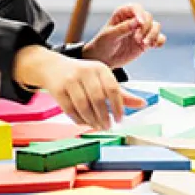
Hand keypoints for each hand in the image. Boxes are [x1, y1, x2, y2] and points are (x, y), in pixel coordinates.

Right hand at [15, 47, 145, 129]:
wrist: (52, 67)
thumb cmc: (83, 76)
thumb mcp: (103, 79)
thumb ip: (122, 93)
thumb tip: (142, 104)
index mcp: (100, 68)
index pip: (113, 89)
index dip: (118, 106)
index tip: (120, 119)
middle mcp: (85, 72)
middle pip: (98, 99)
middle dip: (104, 116)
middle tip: (108, 127)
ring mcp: (70, 80)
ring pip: (83, 106)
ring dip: (92, 120)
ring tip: (98, 127)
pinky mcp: (58, 89)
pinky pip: (70, 109)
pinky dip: (79, 120)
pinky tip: (85, 123)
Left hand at [83, 4, 165, 67]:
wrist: (104, 59)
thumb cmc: (103, 44)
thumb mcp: (109, 36)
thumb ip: (123, 28)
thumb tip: (137, 22)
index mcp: (123, 14)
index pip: (136, 8)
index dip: (140, 14)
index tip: (140, 24)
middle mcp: (134, 20)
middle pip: (148, 17)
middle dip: (145, 28)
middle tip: (138, 40)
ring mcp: (141, 30)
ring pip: (156, 26)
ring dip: (153, 35)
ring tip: (144, 45)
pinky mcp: (147, 41)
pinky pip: (159, 38)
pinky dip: (158, 41)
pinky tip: (152, 46)